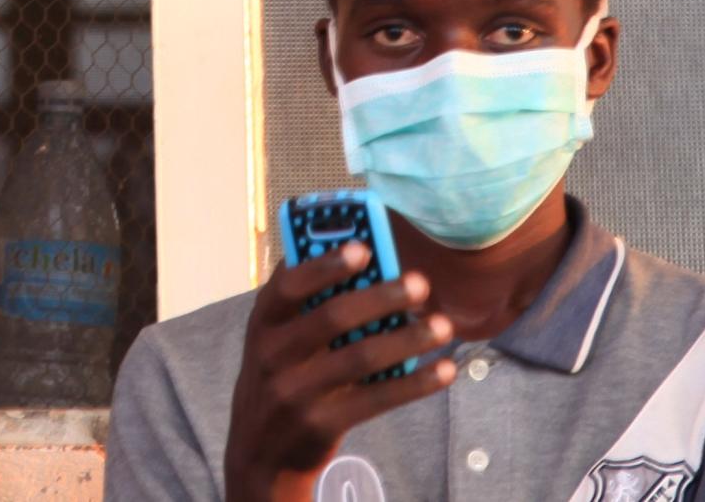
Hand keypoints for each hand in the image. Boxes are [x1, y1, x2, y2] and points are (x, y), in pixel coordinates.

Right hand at [221, 245, 455, 501]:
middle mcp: (273, 354)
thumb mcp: (277, 340)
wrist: (260, 453)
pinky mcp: (320, 423)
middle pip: (332, 317)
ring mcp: (296, 391)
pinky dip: (414, 383)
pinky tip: (444, 369)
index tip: (364, 249)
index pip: (289, 284)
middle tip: (420, 283)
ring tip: (442, 326)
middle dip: (380, 297)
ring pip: (361, 358)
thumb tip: (370, 266)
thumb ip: (308, 306)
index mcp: (263, 322)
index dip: (325, 265)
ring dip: (407, 339)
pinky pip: (376, 398)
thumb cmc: (282, 377)